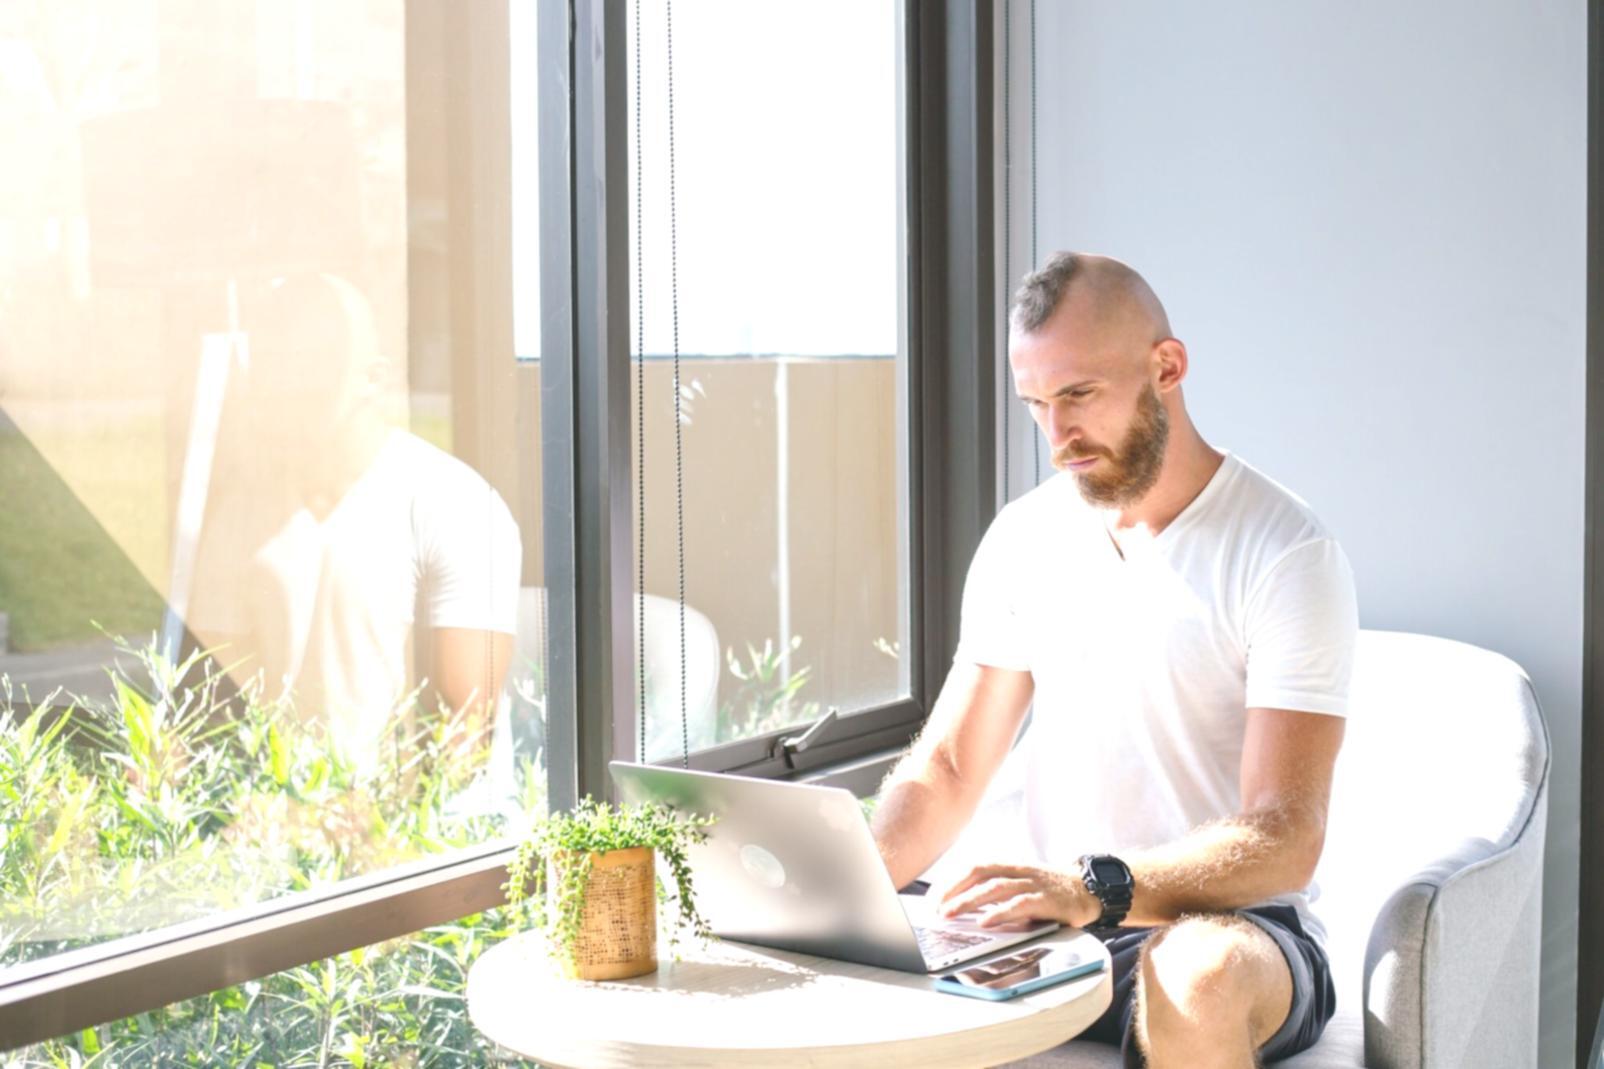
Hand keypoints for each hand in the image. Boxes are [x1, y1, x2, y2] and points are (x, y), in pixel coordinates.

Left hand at [937, 863, 1102, 928]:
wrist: (1089, 889)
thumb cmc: (1051, 891)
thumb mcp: (1022, 886)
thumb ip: (999, 894)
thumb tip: (967, 909)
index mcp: (1010, 866)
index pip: (974, 868)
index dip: (952, 880)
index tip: (933, 897)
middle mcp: (1018, 871)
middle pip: (978, 874)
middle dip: (953, 890)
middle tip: (935, 908)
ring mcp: (1032, 883)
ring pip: (994, 888)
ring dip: (968, 901)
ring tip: (951, 914)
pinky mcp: (1046, 899)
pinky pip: (1019, 904)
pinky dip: (1000, 913)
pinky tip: (986, 922)